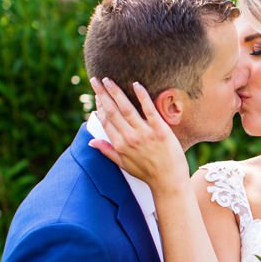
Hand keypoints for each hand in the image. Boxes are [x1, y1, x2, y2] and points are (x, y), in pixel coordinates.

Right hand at [88, 77, 188, 193]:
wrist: (169, 181)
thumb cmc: (147, 174)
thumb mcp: (123, 165)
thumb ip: (107, 151)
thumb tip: (91, 142)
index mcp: (119, 145)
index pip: (106, 121)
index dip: (100, 107)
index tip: (98, 96)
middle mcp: (129, 138)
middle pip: (112, 111)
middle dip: (102, 94)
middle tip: (96, 80)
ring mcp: (145, 133)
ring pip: (126, 108)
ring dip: (115, 92)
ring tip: (109, 80)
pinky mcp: (160, 130)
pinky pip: (149, 109)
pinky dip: (141, 96)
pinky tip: (135, 84)